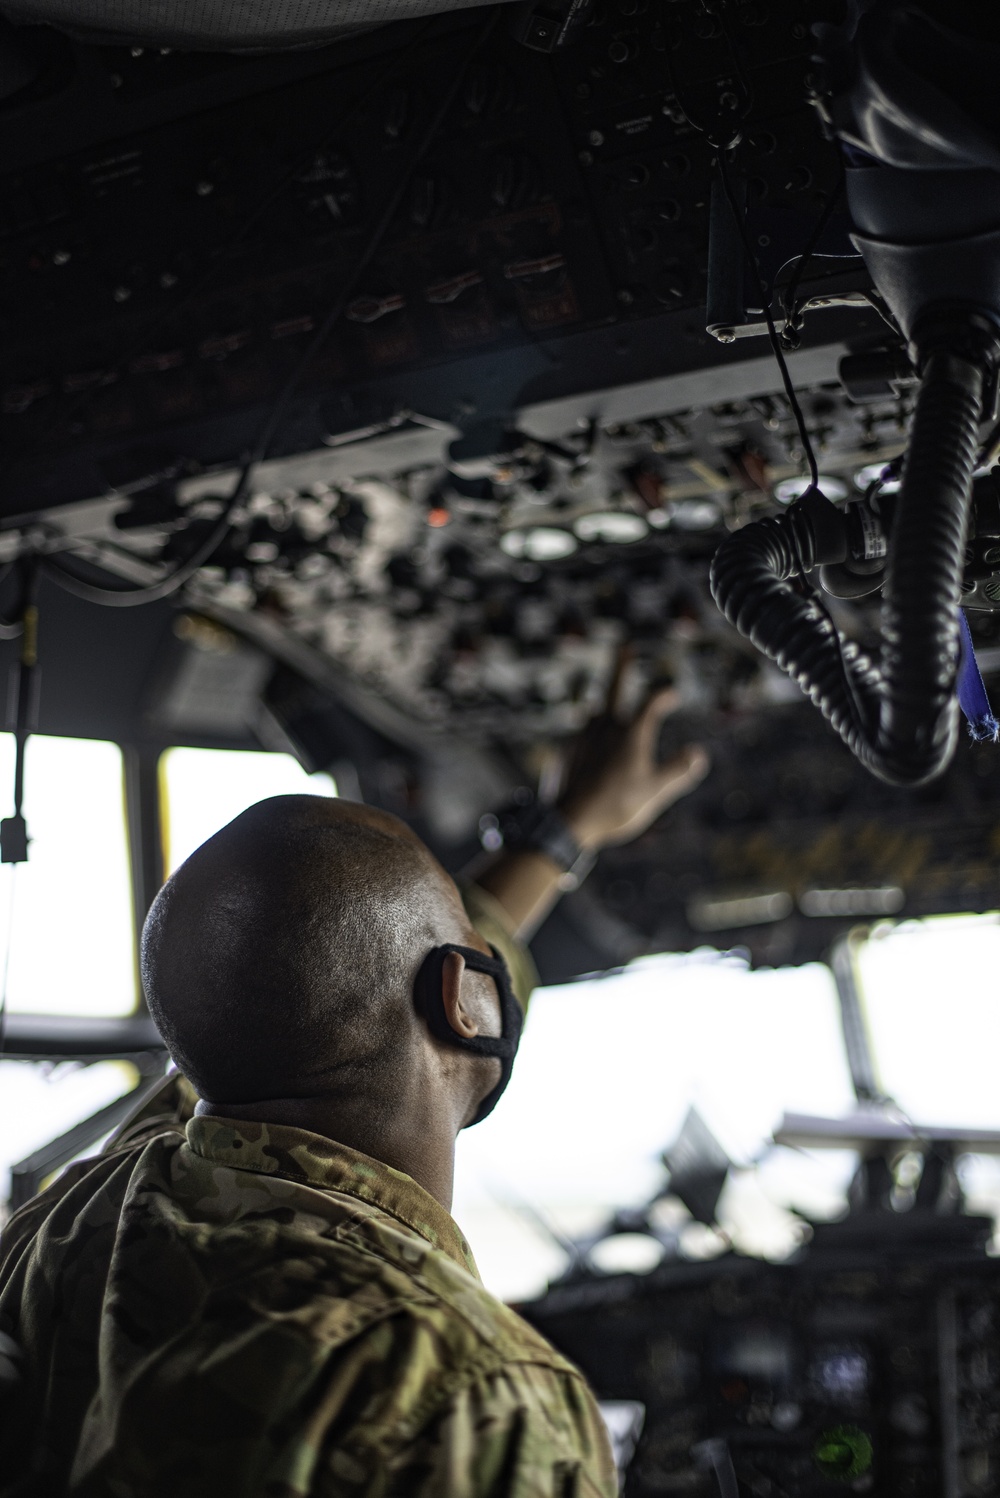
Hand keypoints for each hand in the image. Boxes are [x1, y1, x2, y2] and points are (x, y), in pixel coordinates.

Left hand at [558, 665, 708, 851]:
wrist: (569, 821)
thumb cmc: (615, 807)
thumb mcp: (654, 793)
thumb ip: (678, 771)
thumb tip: (699, 754)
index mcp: (630, 734)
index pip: (651, 703)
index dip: (664, 695)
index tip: (672, 694)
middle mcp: (605, 727)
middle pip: (612, 687)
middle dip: (620, 665)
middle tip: (624, 647)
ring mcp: (582, 736)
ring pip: (594, 710)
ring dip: (603, 702)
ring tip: (607, 702)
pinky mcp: (566, 749)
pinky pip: (581, 733)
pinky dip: (590, 733)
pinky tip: (590, 744)